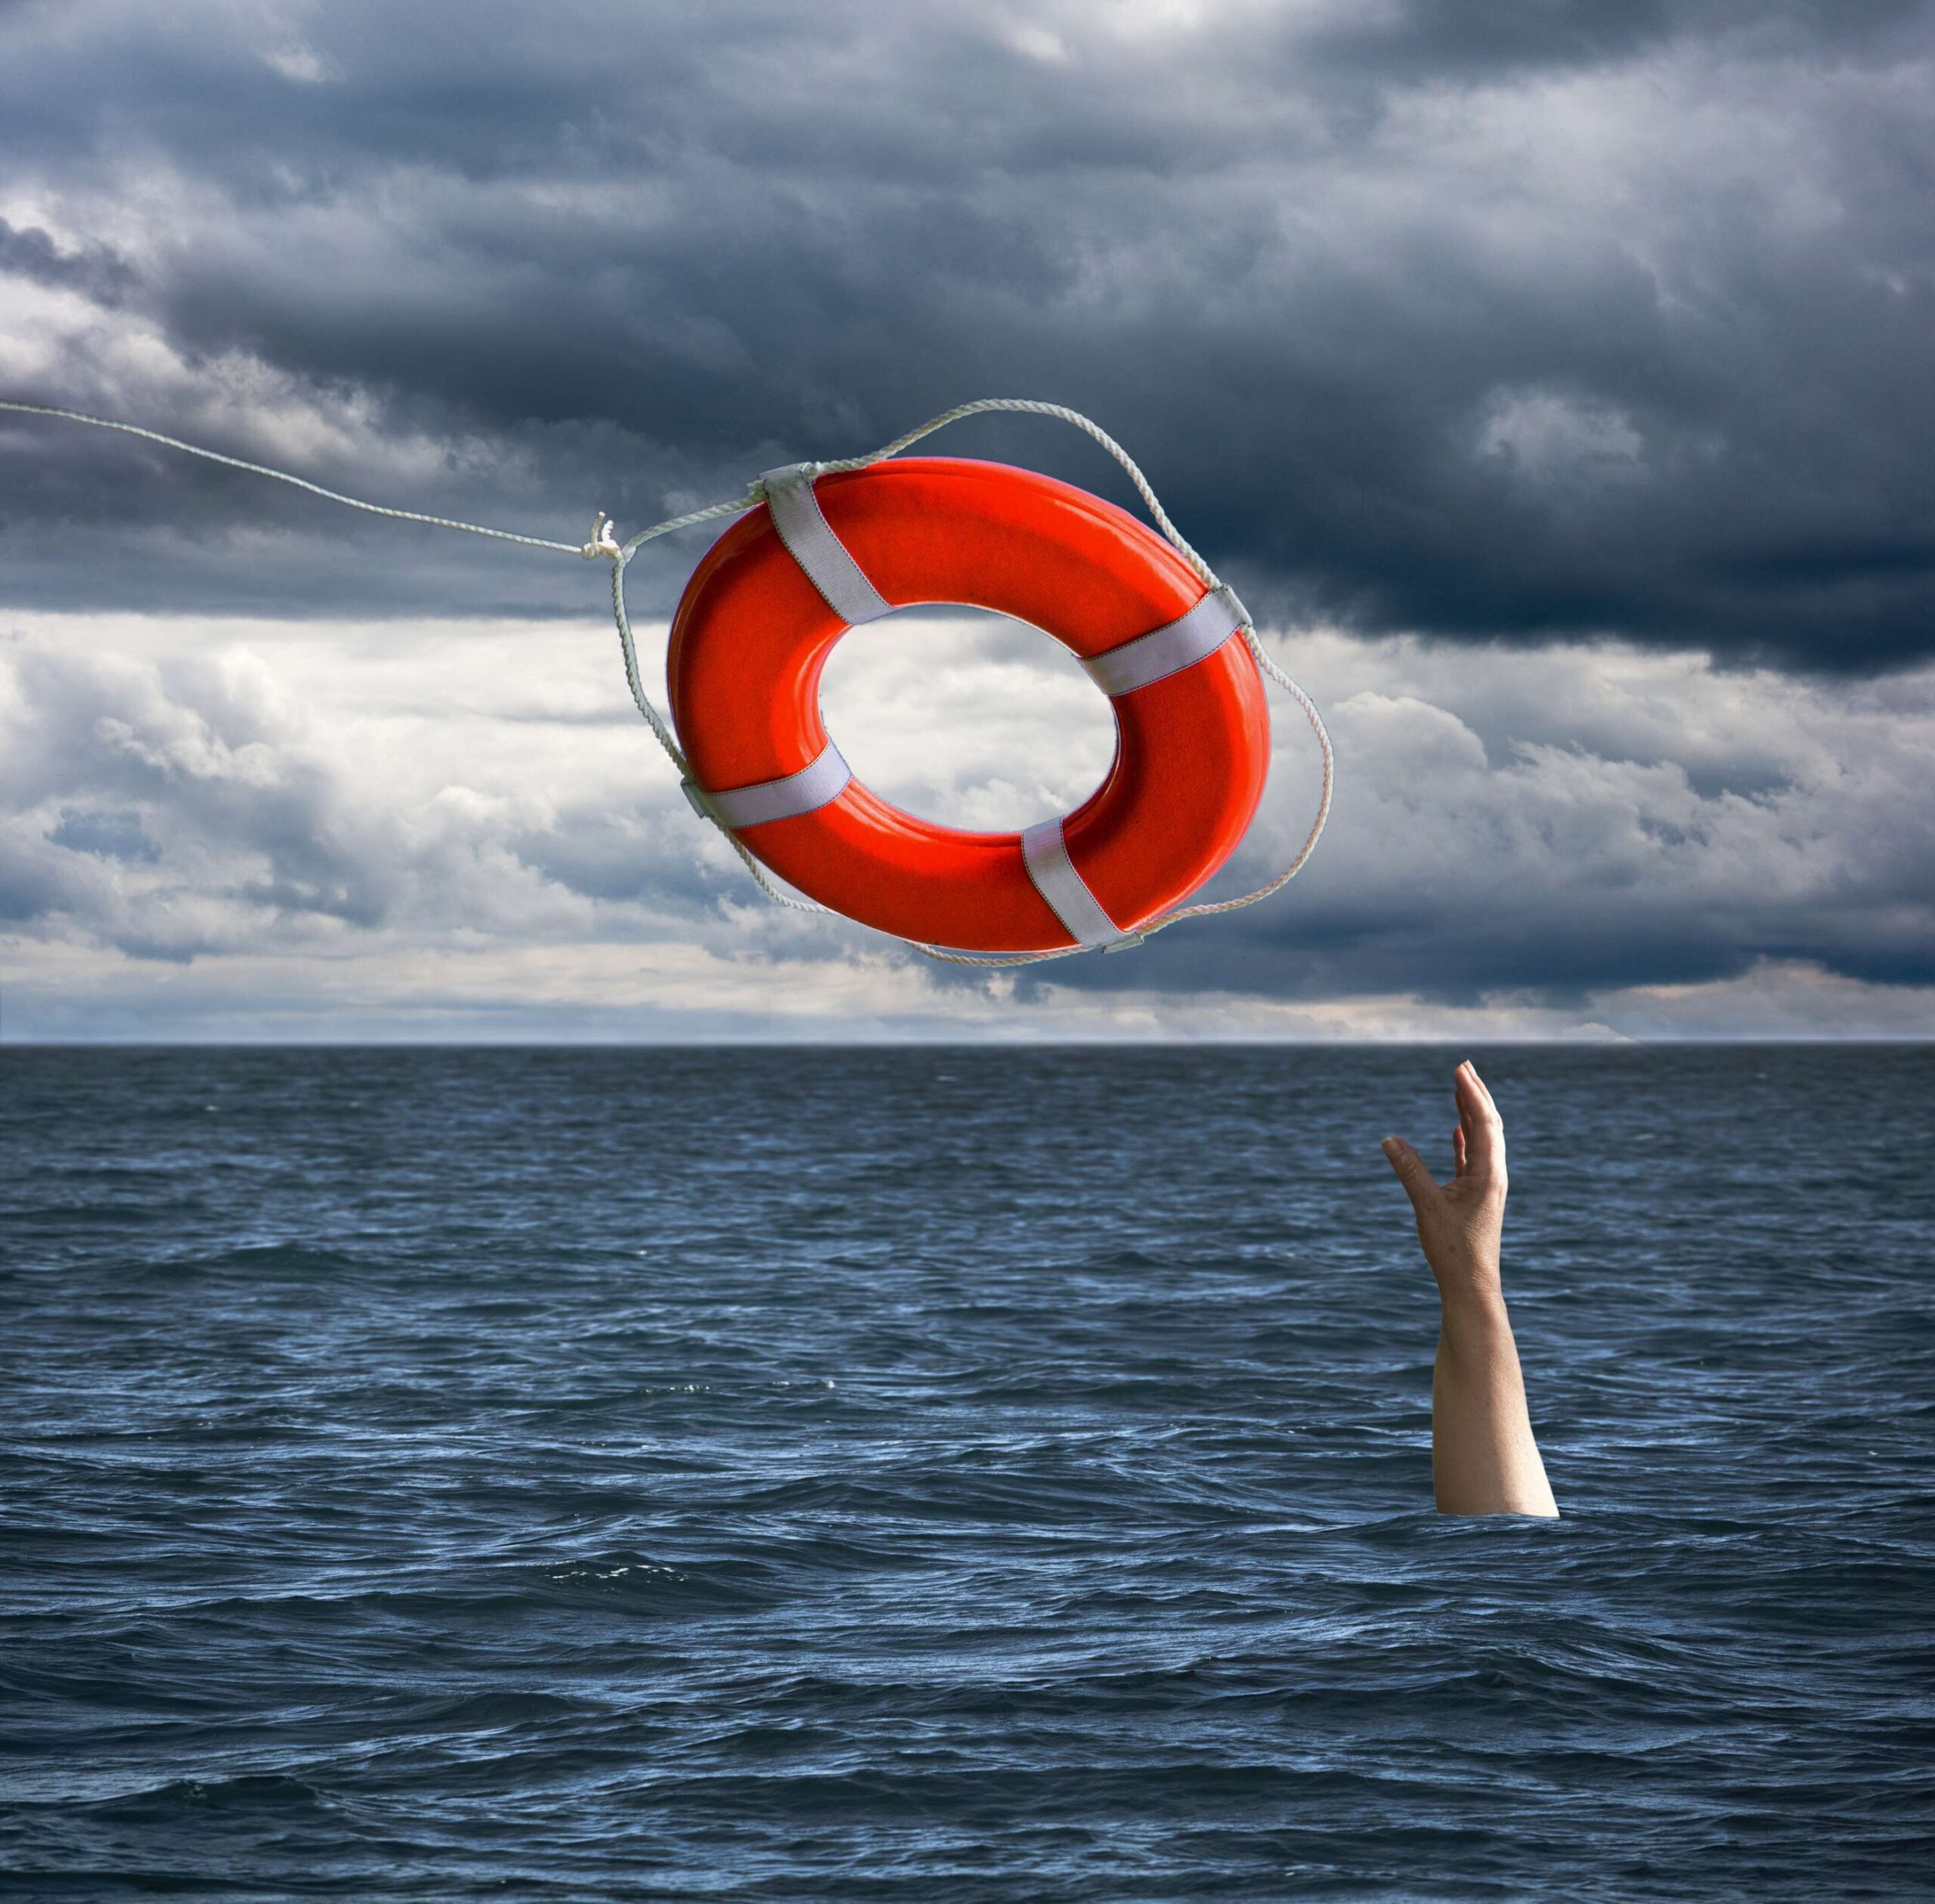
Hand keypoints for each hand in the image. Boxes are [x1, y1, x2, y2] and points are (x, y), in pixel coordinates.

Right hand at [1381, 1061, 1507, 1312]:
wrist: (1471, 1285)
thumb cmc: (1453, 1250)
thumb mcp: (1426, 1207)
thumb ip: (1409, 1170)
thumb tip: (1389, 1139)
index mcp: (1487, 1174)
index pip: (1483, 1123)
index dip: (1470, 1094)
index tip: (1459, 1068)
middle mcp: (1492, 1175)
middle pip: (1488, 1124)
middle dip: (1476, 1093)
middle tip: (1463, 1065)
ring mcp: (1485, 1185)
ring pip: (1481, 1139)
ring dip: (1471, 1111)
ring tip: (1460, 1086)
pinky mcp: (1475, 1196)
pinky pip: (1472, 1157)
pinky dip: (1465, 1137)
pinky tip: (1457, 1127)